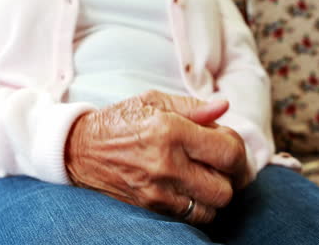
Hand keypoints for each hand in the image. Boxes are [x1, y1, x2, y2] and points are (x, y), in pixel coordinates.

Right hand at [65, 90, 247, 223]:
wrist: (80, 149)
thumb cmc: (119, 121)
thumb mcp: (152, 101)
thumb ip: (192, 106)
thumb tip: (224, 107)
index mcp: (169, 131)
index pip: (229, 152)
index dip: (237, 148)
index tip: (226, 142)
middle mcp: (165, 165)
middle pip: (226, 187)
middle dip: (231, 175)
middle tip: (221, 162)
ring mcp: (156, 191)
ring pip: (212, 208)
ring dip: (215, 193)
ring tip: (204, 175)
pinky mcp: (149, 207)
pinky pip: (190, 217)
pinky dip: (197, 205)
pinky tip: (189, 188)